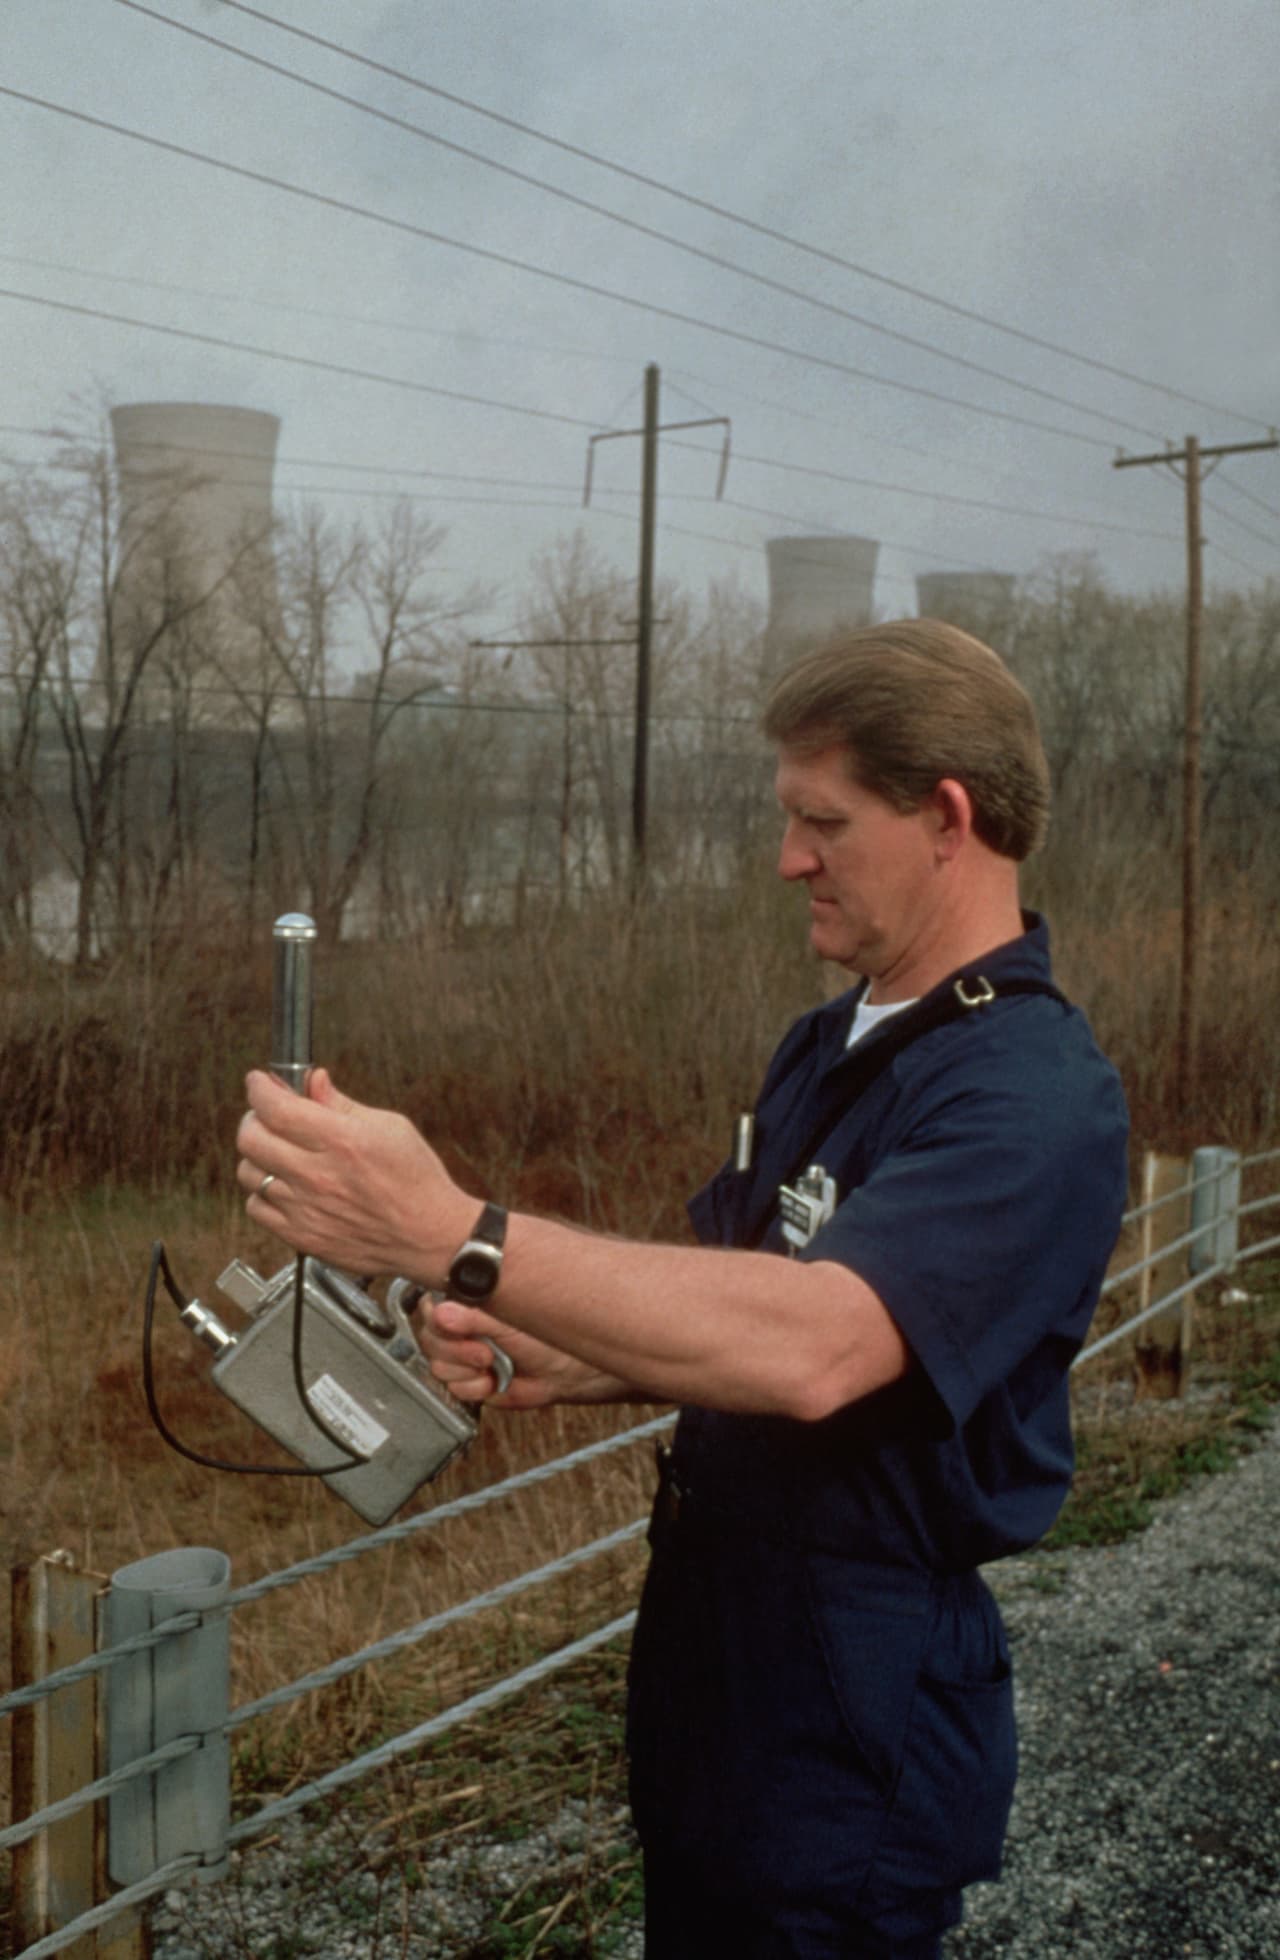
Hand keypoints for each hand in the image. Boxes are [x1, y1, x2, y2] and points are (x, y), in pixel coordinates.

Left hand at [236, 1067, 471, 1281]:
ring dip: (257, 1155)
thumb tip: (314, 1082)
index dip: (258, 1088)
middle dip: (253, 1117)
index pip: (275, 1108)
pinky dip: (262, 1192)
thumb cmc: (417, 1183)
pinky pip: (256, 1207)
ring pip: (248, 1172)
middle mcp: (318, 1176)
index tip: (259, 1083)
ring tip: (278, 1152)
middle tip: (267, 1116)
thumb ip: (342, 1104)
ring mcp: (306, 1209)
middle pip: (250, 1138)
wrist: (431, 1237)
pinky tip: (283, 1185)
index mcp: (342, 1141)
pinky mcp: (301, 1236)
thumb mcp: (390, 1127)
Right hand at [414, 1294, 635, 1410]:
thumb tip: (441, 1313)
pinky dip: (474, 1388)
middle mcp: (463, 1328)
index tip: (458, 1327)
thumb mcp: (508, 1320)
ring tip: (493, 1364)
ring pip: (439, 1366)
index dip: (440, 1322)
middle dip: (457, 1351)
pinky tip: (492, 1381)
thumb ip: (472, 1316)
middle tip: (485, 1352)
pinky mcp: (470, 1382)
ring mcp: (464, 1356)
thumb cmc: (546, 1336)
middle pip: (430, 1340)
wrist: (566, 1372)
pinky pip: (454, 1389)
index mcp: (468, 1304)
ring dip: (467, 1370)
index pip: (431, 1308)